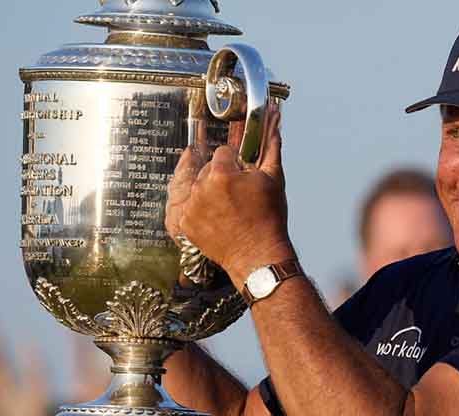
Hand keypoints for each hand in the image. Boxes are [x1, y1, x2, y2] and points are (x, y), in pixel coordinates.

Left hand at [178, 103, 294, 285]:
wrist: (259, 255)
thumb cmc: (269, 218)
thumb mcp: (273, 178)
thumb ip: (271, 145)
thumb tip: (274, 115)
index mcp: (221, 172)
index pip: (224, 154)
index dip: (236, 164)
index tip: (244, 177)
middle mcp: (201, 187)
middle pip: (208, 169)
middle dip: (222, 178)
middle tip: (238, 196)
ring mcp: (190, 207)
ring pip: (198, 188)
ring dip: (210, 193)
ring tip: (229, 209)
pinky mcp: (185, 224)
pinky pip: (188, 207)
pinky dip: (199, 210)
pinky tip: (217, 218)